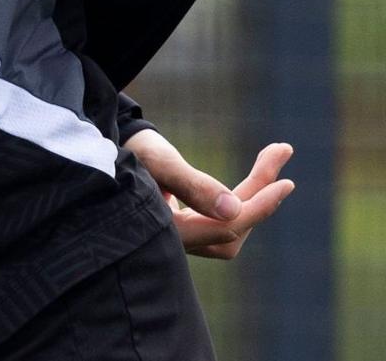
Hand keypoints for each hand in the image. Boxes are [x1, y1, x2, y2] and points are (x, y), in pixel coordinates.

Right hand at [124, 128, 294, 260]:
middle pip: (233, 229)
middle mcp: (176, 241)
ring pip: (230, 227)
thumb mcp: (158, 161)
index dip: (259, 206)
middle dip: (260, 193)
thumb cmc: (126, 150)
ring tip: (273, 155)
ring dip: (255, 195)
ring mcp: (179, 235)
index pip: (226, 227)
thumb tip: (234, 209)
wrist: (99, 145)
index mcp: (167, 232)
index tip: (287, 181)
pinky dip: (241, 197)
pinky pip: (221, 218)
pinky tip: (254, 177)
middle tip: (280, 150)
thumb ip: (193, 185)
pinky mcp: (183, 223)